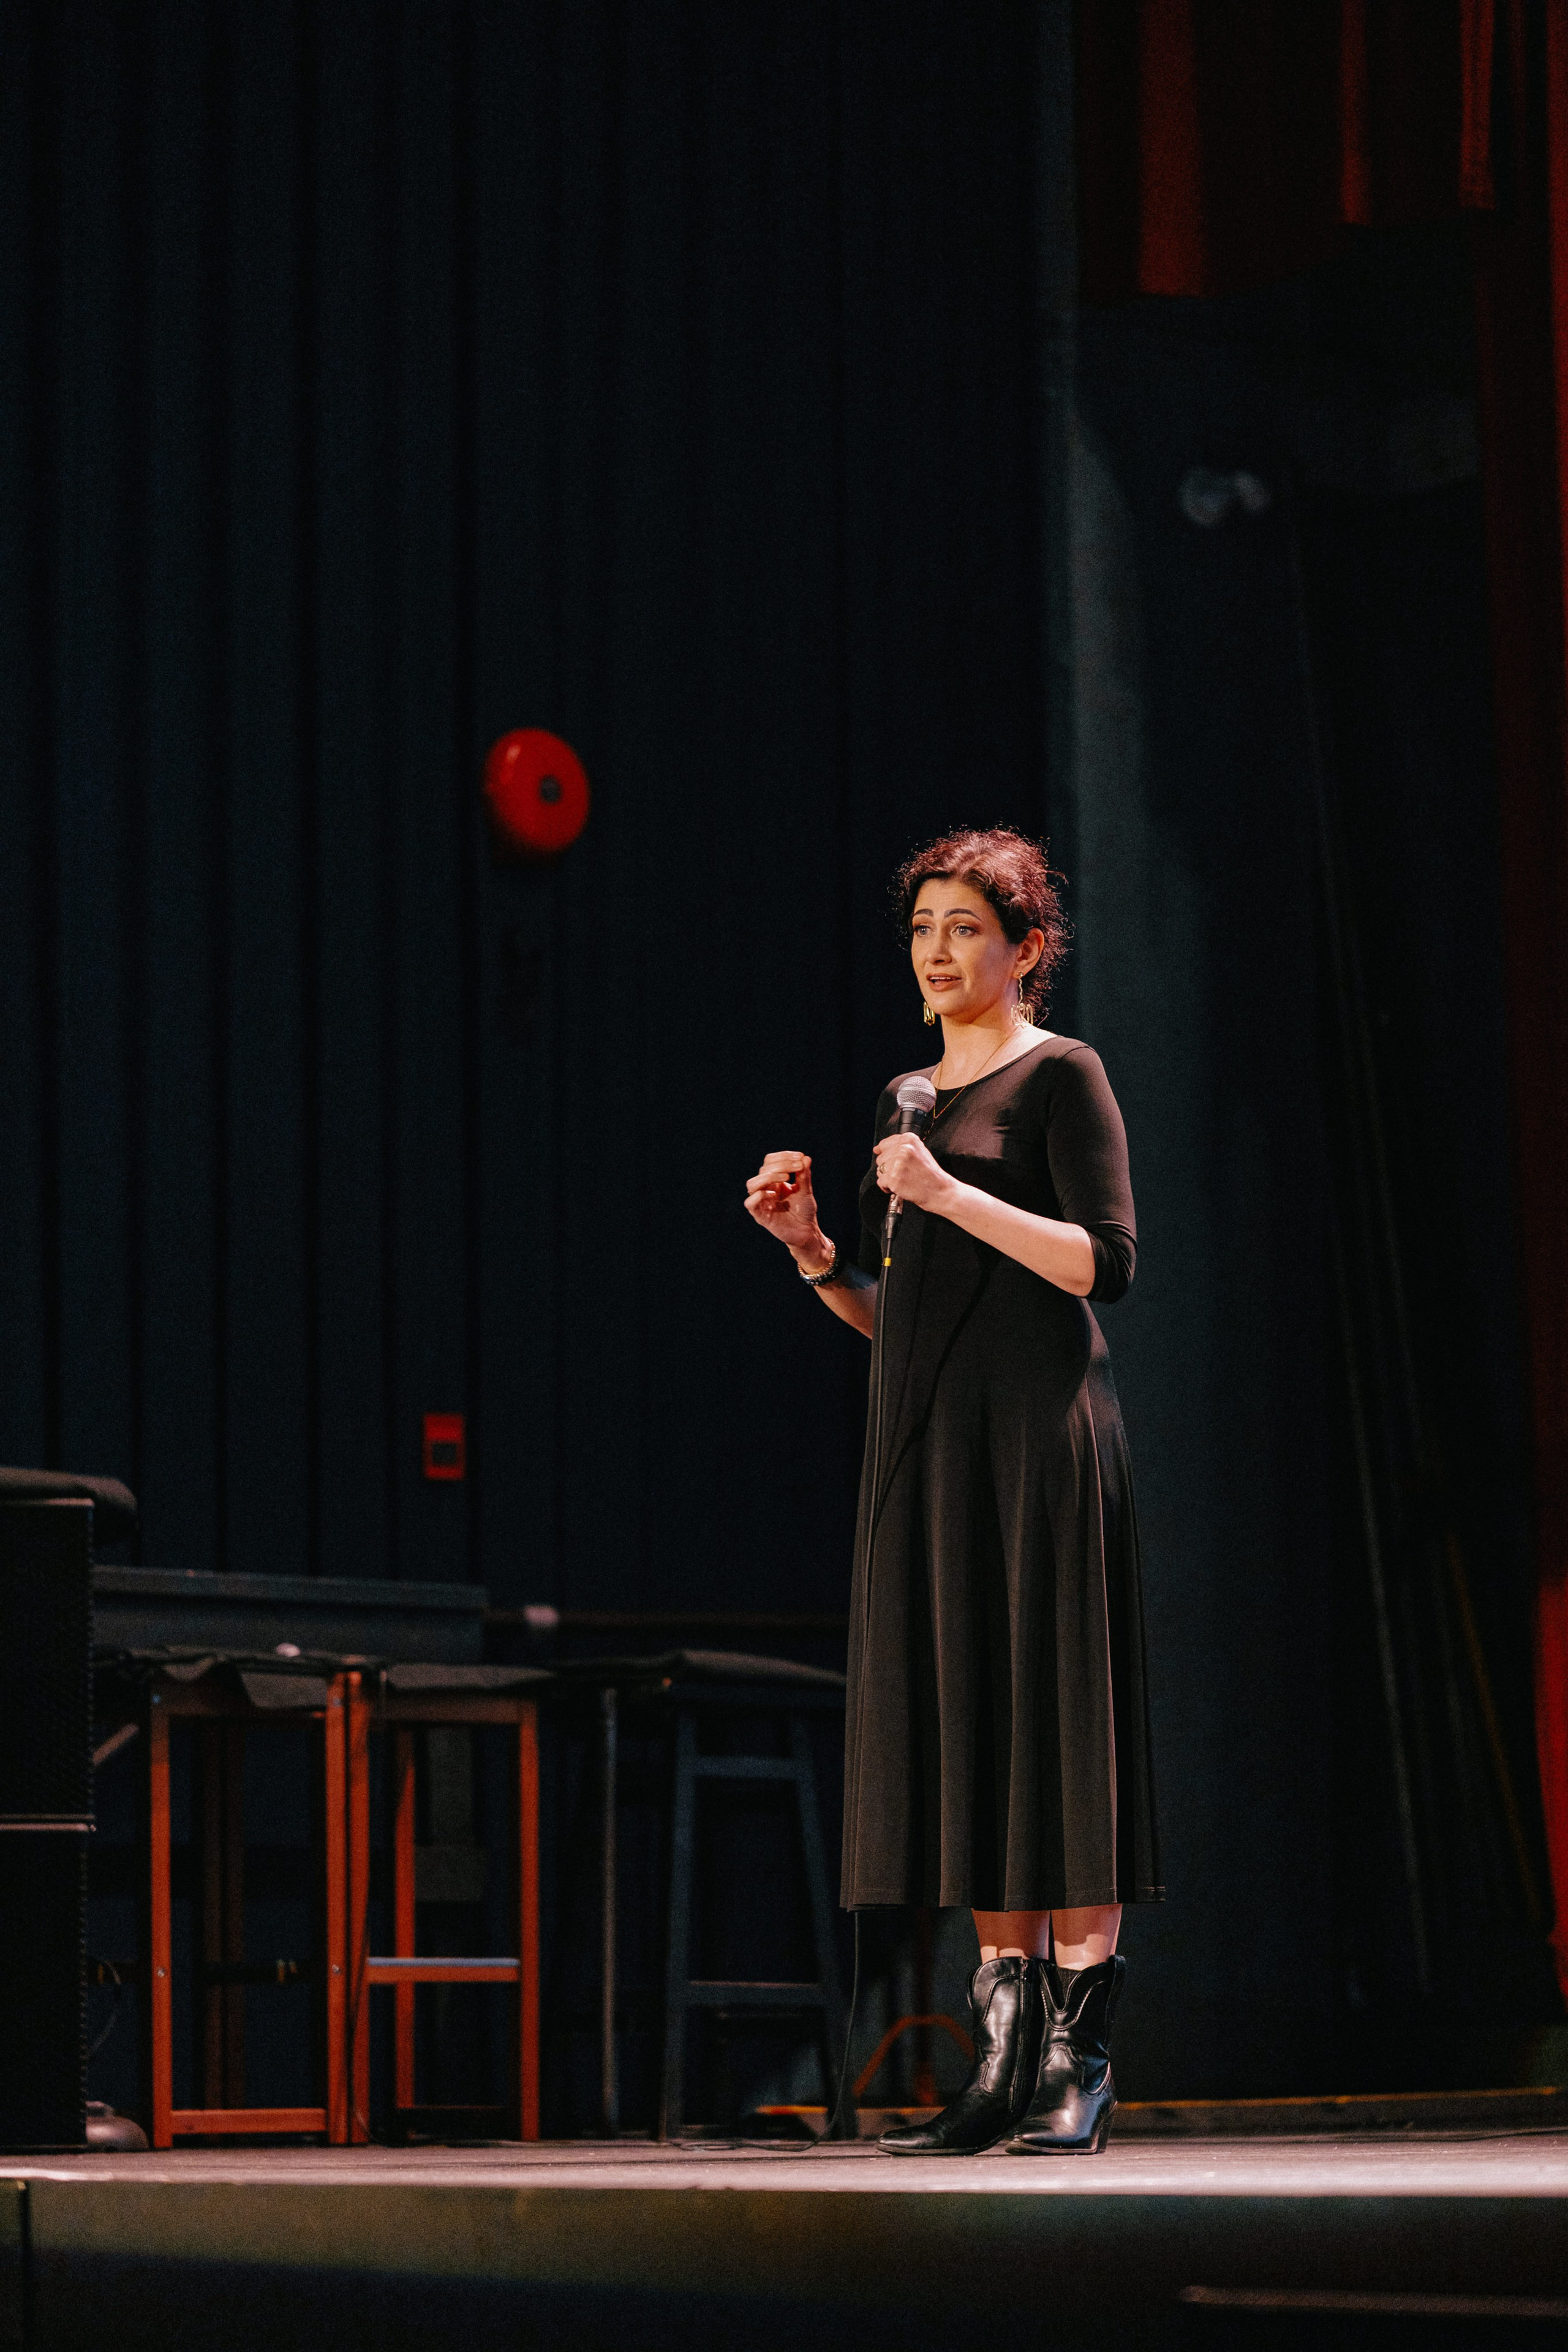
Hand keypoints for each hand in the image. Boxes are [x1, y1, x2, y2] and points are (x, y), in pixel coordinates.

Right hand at [745, 1150, 832, 1266]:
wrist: (807, 1231)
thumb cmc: (804, 1210)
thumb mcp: (806, 1190)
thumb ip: (804, 1175)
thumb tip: (806, 1158)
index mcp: (774, 1180)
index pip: (770, 1161)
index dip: (783, 1156)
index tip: (800, 1157)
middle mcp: (766, 1189)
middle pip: (763, 1169)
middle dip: (781, 1164)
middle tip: (798, 1167)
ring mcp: (762, 1202)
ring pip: (752, 1184)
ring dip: (768, 1177)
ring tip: (786, 1178)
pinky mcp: (760, 1216)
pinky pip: (750, 1203)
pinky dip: (759, 1196)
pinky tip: (774, 1195)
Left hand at [873, 1132, 956, 1215]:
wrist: (939, 1191)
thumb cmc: (930, 1174)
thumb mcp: (920, 1152)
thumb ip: (900, 1148)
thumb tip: (878, 1149)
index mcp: (909, 1140)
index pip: (884, 1143)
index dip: (886, 1154)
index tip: (891, 1160)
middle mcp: (903, 1149)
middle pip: (881, 1158)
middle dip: (888, 1167)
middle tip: (904, 1173)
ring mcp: (897, 1163)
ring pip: (879, 1170)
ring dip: (888, 1177)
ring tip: (903, 1179)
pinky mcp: (893, 1178)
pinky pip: (880, 1182)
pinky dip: (887, 1187)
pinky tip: (900, 1186)